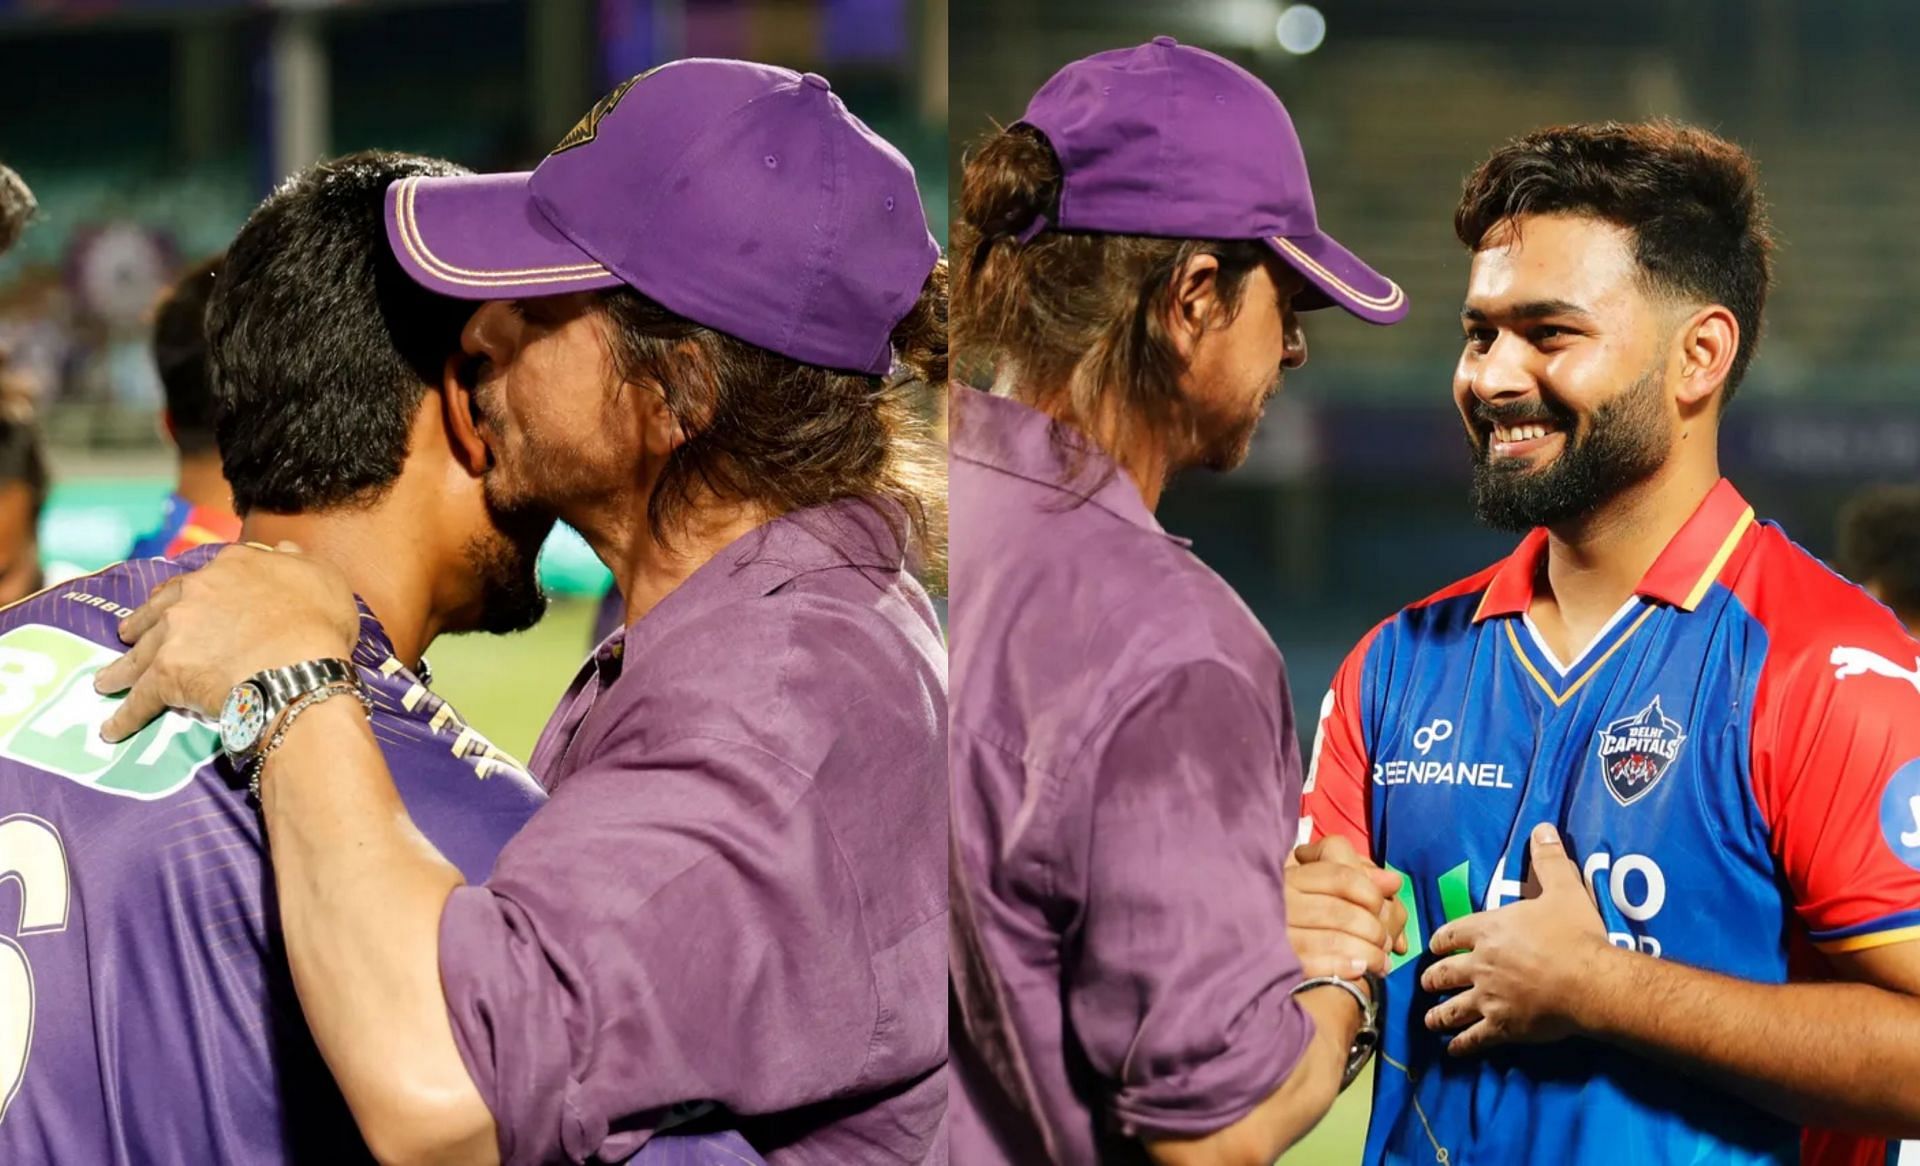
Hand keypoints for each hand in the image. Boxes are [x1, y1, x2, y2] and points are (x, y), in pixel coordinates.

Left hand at [93, 542, 359, 741]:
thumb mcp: (321, 577)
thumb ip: (296, 561)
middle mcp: (194, 594)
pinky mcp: (166, 675)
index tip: (184, 601)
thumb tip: (282, 550)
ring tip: (107, 682)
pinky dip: (124, 716)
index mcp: (230, 567)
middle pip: (158, 610)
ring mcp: (175, 634)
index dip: (190, 593)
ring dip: (120, 669)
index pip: (202, 578)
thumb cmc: (318, 623)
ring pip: (138, 653)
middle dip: (140, 624)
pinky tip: (113, 728)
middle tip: (127, 636)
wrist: (300, 667)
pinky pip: (140, 700)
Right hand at [1286, 834, 1408, 979]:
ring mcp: (1278, 932)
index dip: (1370, 892)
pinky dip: (1345, 967)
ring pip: (1334, 939)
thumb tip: (1393, 881)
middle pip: (1341, 911)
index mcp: (1294, 875)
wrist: (1263, 955)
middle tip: (1385, 942)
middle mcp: (1282, 899)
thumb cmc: (1309, 913)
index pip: (1342, 876)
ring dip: (1367, 953)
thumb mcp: (1328, 887)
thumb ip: (1362, 879)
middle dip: (1373, 929)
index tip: (1379, 906)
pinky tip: (1359, 970)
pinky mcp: (1278, 961)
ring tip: (1381, 962)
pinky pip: (1318, 964)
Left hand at [1420, 823, 1612, 1055]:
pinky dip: (1461, 1045)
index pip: (1449, 934)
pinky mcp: (1503, 1027)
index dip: (1438, 941)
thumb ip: (1549, 859)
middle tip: (1426, 983)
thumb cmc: (1576, 933)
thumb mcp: (1563, 888)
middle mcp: (1480, 964)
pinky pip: (1474, 1039)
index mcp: (1487, 929)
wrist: (1591, 980)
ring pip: (1451, 1009)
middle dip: (1432, 979)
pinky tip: (1453, 1050)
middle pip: (1443, 973)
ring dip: (1437, 1015)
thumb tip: (1542, 827)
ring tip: (1430, 1020)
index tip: (1433, 947)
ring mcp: (1488, 998)